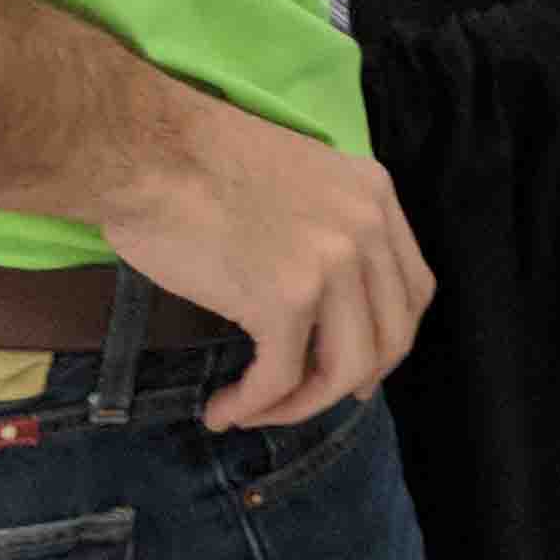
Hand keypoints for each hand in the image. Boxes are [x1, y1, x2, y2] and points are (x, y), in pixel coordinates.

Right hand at [97, 90, 436, 431]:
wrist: (146, 150)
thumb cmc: (197, 162)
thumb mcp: (298, 178)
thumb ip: (328, 229)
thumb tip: (329, 306)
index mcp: (374, 193)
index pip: (413, 289)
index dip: (388, 342)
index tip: (356, 372)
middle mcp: (366, 226)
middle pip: (391, 336)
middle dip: (348, 384)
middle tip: (303, 401)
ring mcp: (331, 262)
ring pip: (345, 369)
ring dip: (300, 404)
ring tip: (255, 410)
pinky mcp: (285, 297)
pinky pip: (281, 377)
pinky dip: (253, 404)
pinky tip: (223, 408)